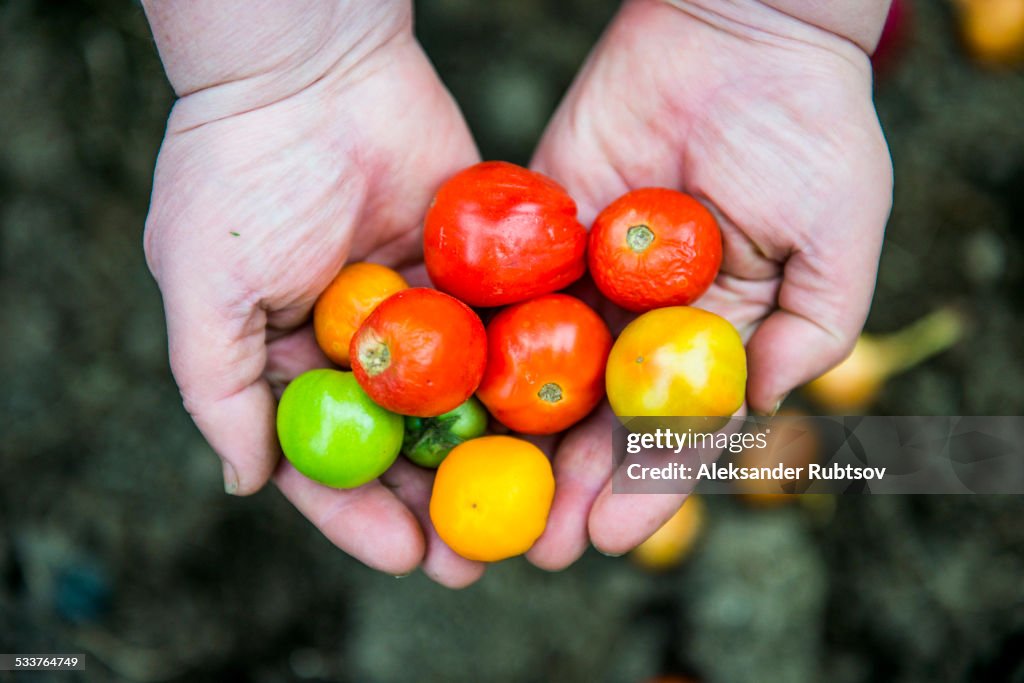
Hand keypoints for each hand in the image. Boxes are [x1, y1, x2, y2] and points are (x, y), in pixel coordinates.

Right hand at [143, 4, 484, 585]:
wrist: (310, 70)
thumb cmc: (240, 177)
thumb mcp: (204, 292)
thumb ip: (217, 392)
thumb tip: (248, 483)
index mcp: (288, 360)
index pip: (326, 459)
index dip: (360, 514)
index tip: (402, 555)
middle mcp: (357, 346)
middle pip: (402, 444)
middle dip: (436, 502)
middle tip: (475, 558)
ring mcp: (417, 312)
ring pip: (458, 401)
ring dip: (488, 459)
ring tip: (527, 513)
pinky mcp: (467, 273)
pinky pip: (496, 335)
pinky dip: (520, 379)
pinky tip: (554, 426)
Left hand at [526, 0, 892, 566]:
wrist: (740, 32)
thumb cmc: (809, 130)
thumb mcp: (837, 239)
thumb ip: (811, 330)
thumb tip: (759, 408)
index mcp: (715, 335)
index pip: (674, 428)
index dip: (643, 486)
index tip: (611, 535)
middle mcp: (643, 320)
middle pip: (598, 418)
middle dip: (567, 484)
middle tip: (532, 546)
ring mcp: (587, 280)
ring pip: (544, 375)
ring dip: (516, 442)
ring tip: (483, 504)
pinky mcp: (539, 236)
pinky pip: (505, 297)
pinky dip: (479, 350)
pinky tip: (453, 405)